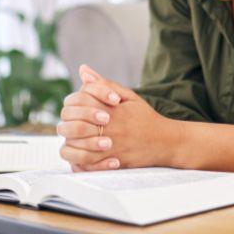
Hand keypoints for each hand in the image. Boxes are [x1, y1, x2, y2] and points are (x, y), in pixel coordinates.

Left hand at [57, 64, 172, 171]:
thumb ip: (103, 84)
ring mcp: (111, 147)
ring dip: (70, 142)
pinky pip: (87, 165)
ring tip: (72, 138)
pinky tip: (79, 153)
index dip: (73, 102)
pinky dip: (78, 161)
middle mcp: (110, 128)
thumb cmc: (145, 117)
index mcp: (111, 109)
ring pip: (77, 147)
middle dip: (68, 123)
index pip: (80, 101)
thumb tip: (83, 69)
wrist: (165, 141)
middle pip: (74, 126)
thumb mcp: (127, 96)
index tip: (76, 106)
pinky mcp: (113, 163)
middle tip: (69, 123)